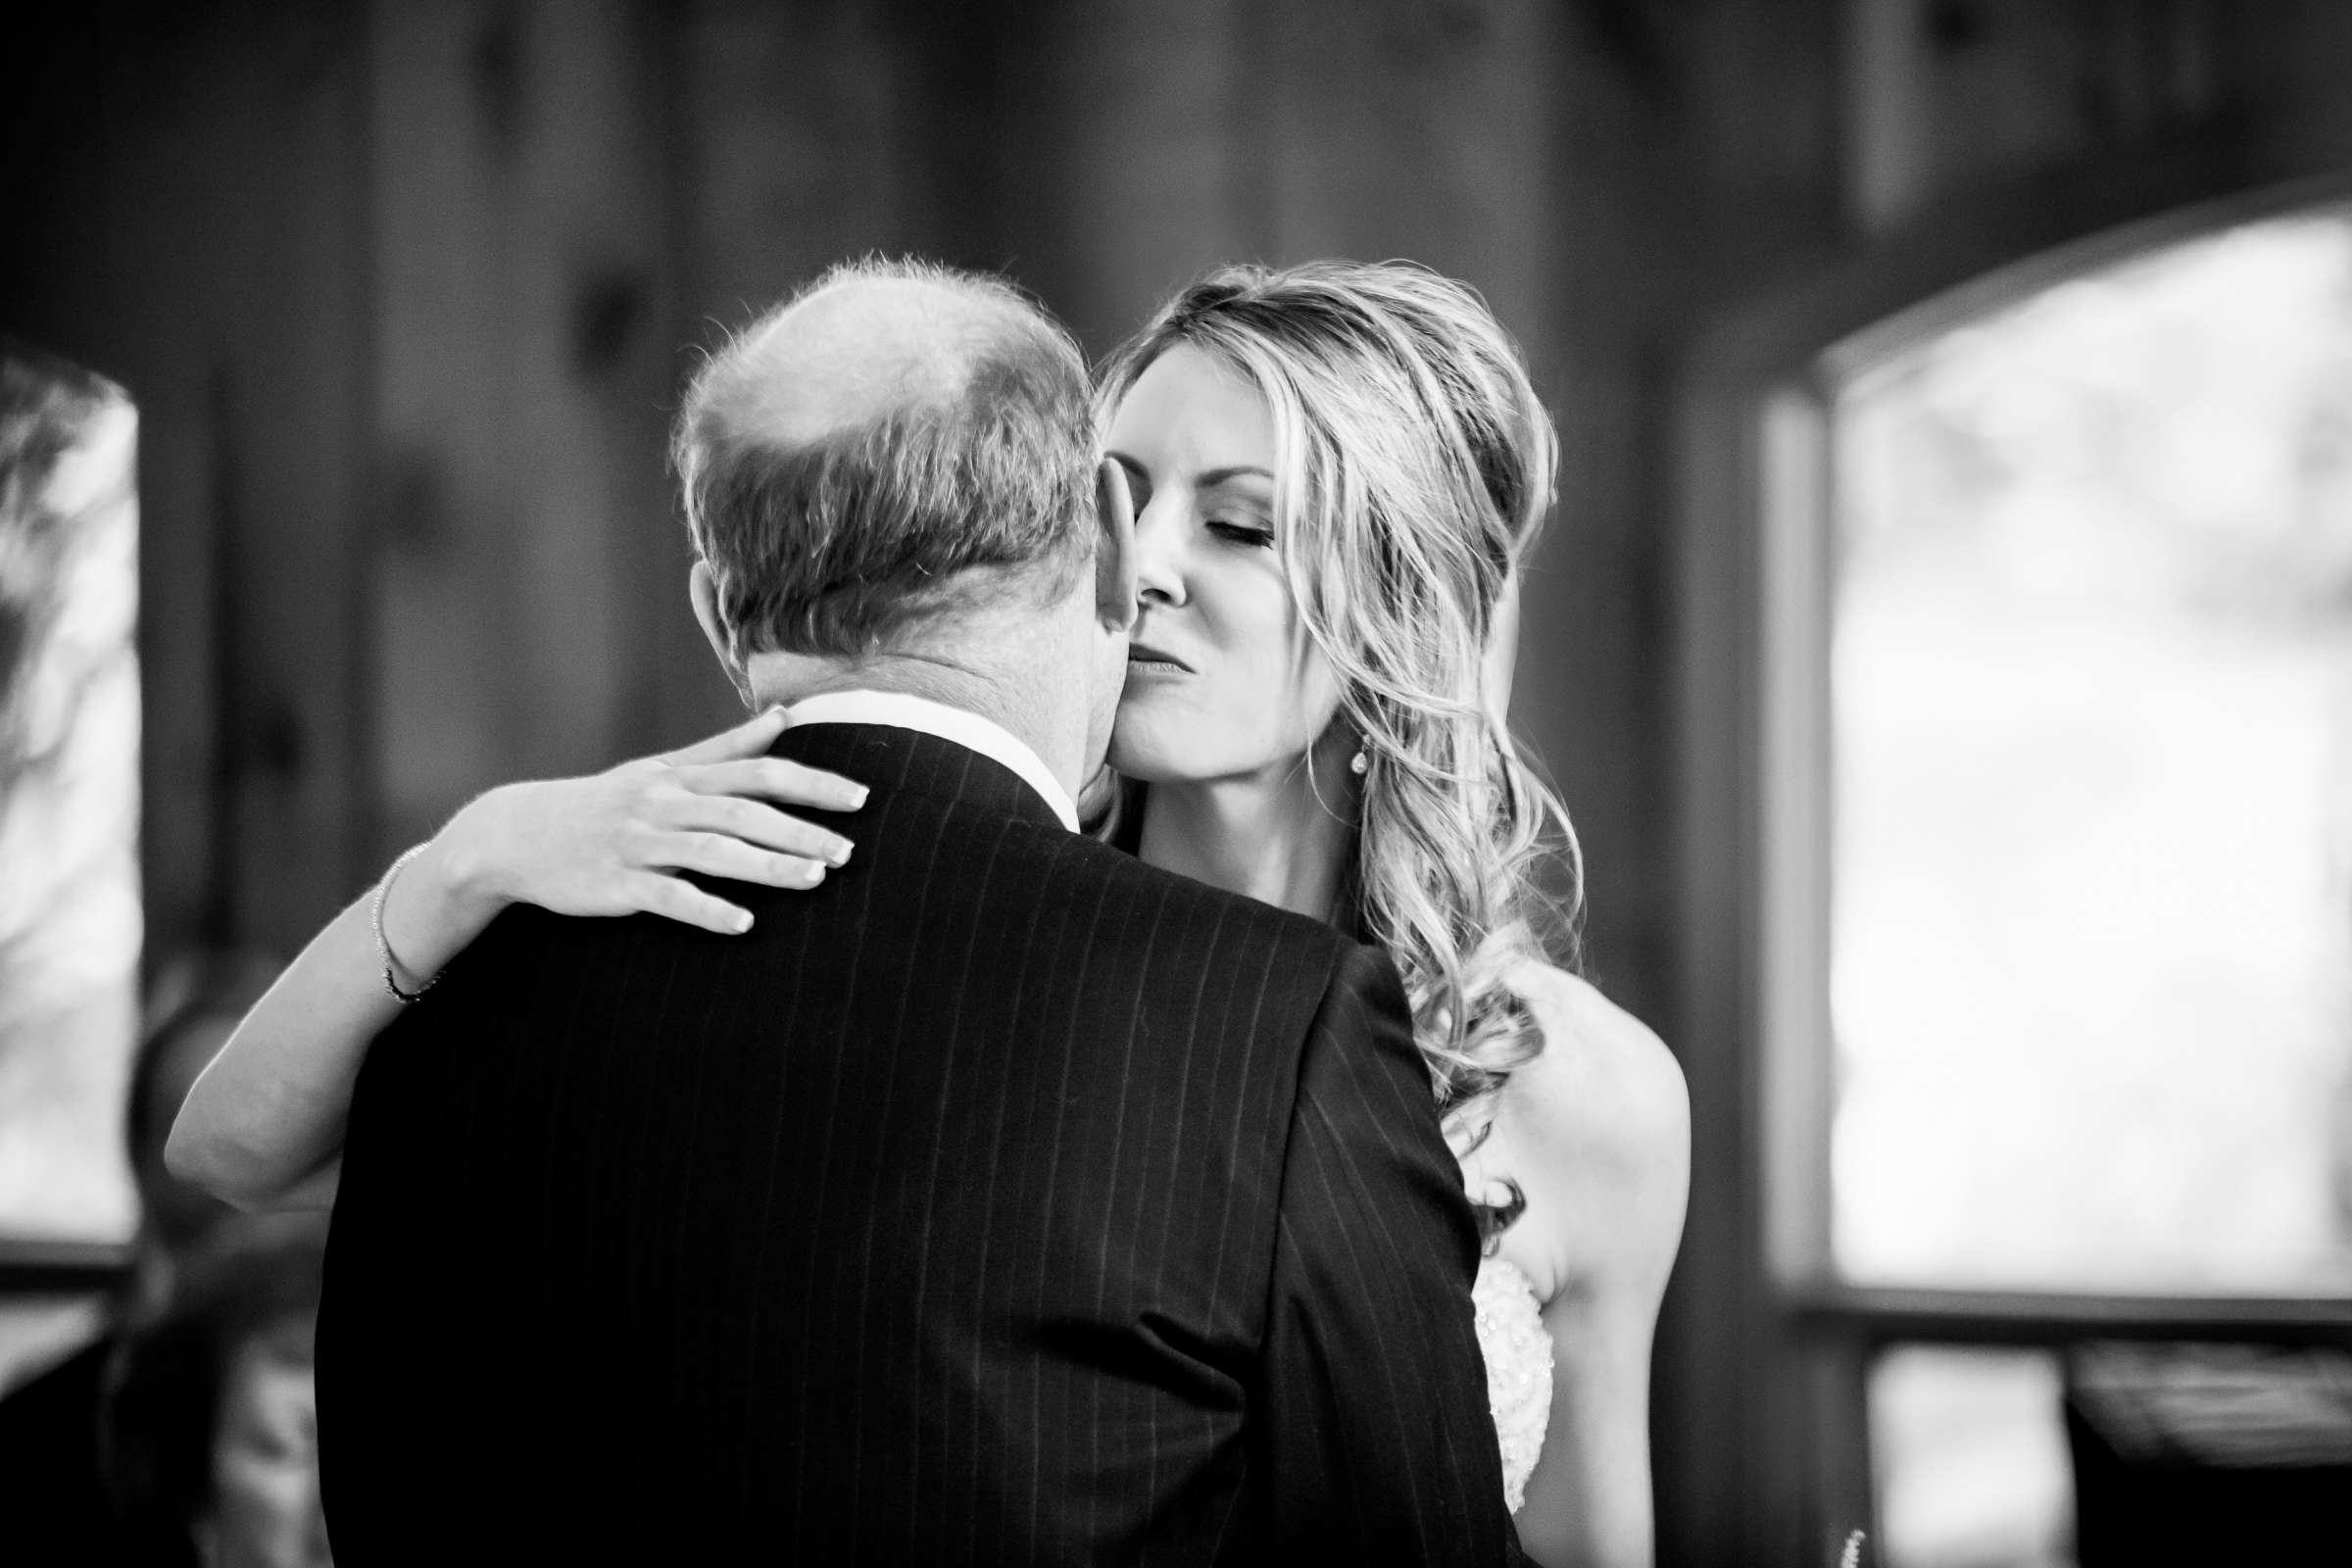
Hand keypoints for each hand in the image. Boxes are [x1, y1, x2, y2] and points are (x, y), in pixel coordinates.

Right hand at [439, 708, 867, 934]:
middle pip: (743, 810)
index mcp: (681, 776)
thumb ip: (726, 747)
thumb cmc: (605, 802)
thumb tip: (785, 716)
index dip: (811, 782)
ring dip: (765, 865)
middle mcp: (665, 803)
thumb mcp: (662, 769)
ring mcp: (639, 843)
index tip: (860, 797)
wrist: (517, 833)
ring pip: (711, 851)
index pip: (758, 770)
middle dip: (799, 829)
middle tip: (847, 850)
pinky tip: (744, 923)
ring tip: (814, 880)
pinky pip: (667, 897)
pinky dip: (706, 909)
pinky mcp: (616, 883)